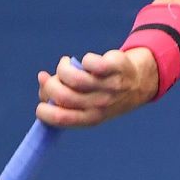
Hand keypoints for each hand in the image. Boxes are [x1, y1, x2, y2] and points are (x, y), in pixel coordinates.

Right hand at [36, 49, 159, 126]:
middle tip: (55, 77)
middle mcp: (100, 106)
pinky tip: (86, 61)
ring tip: (66, 64)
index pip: (60, 119)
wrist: (138, 82)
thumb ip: (60, 96)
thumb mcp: (84, 103)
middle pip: (62, 96)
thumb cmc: (102, 93)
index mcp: (90, 119)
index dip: (44, 109)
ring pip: (74, 78)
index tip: (44, 98)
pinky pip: (91, 62)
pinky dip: (85, 59)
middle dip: (50, 84)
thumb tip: (42, 77)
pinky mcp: (115, 68)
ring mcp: (108, 87)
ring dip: (63, 68)